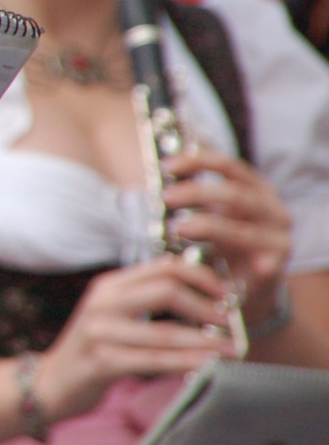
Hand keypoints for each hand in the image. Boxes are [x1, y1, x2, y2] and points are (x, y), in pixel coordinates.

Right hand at [34, 256, 237, 423]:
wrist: (52, 384)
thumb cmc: (94, 350)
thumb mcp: (115, 314)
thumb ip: (147, 300)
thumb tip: (203, 295)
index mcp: (109, 285)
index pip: (163, 266)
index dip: (201, 276)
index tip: (226, 293)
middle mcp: (102, 302)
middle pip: (166, 289)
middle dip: (206, 305)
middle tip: (230, 321)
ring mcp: (99, 331)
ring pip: (164, 331)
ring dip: (204, 340)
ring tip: (231, 348)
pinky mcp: (101, 361)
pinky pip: (153, 361)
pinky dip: (185, 363)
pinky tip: (207, 365)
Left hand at [162, 149, 291, 325]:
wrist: (240, 289)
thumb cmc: (221, 244)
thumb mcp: (208, 211)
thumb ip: (195, 187)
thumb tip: (166, 155)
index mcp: (255, 189)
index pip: (228, 165)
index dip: (198, 161)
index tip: (166, 165)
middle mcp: (272, 209)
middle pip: (236, 193)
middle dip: (198, 192)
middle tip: (166, 197)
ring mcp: (278, 237)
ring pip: (242, 227)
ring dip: (207, 225)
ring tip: (179, 227)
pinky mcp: (276, 264)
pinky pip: (252, 258)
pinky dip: (229, 256)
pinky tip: (208, 260)